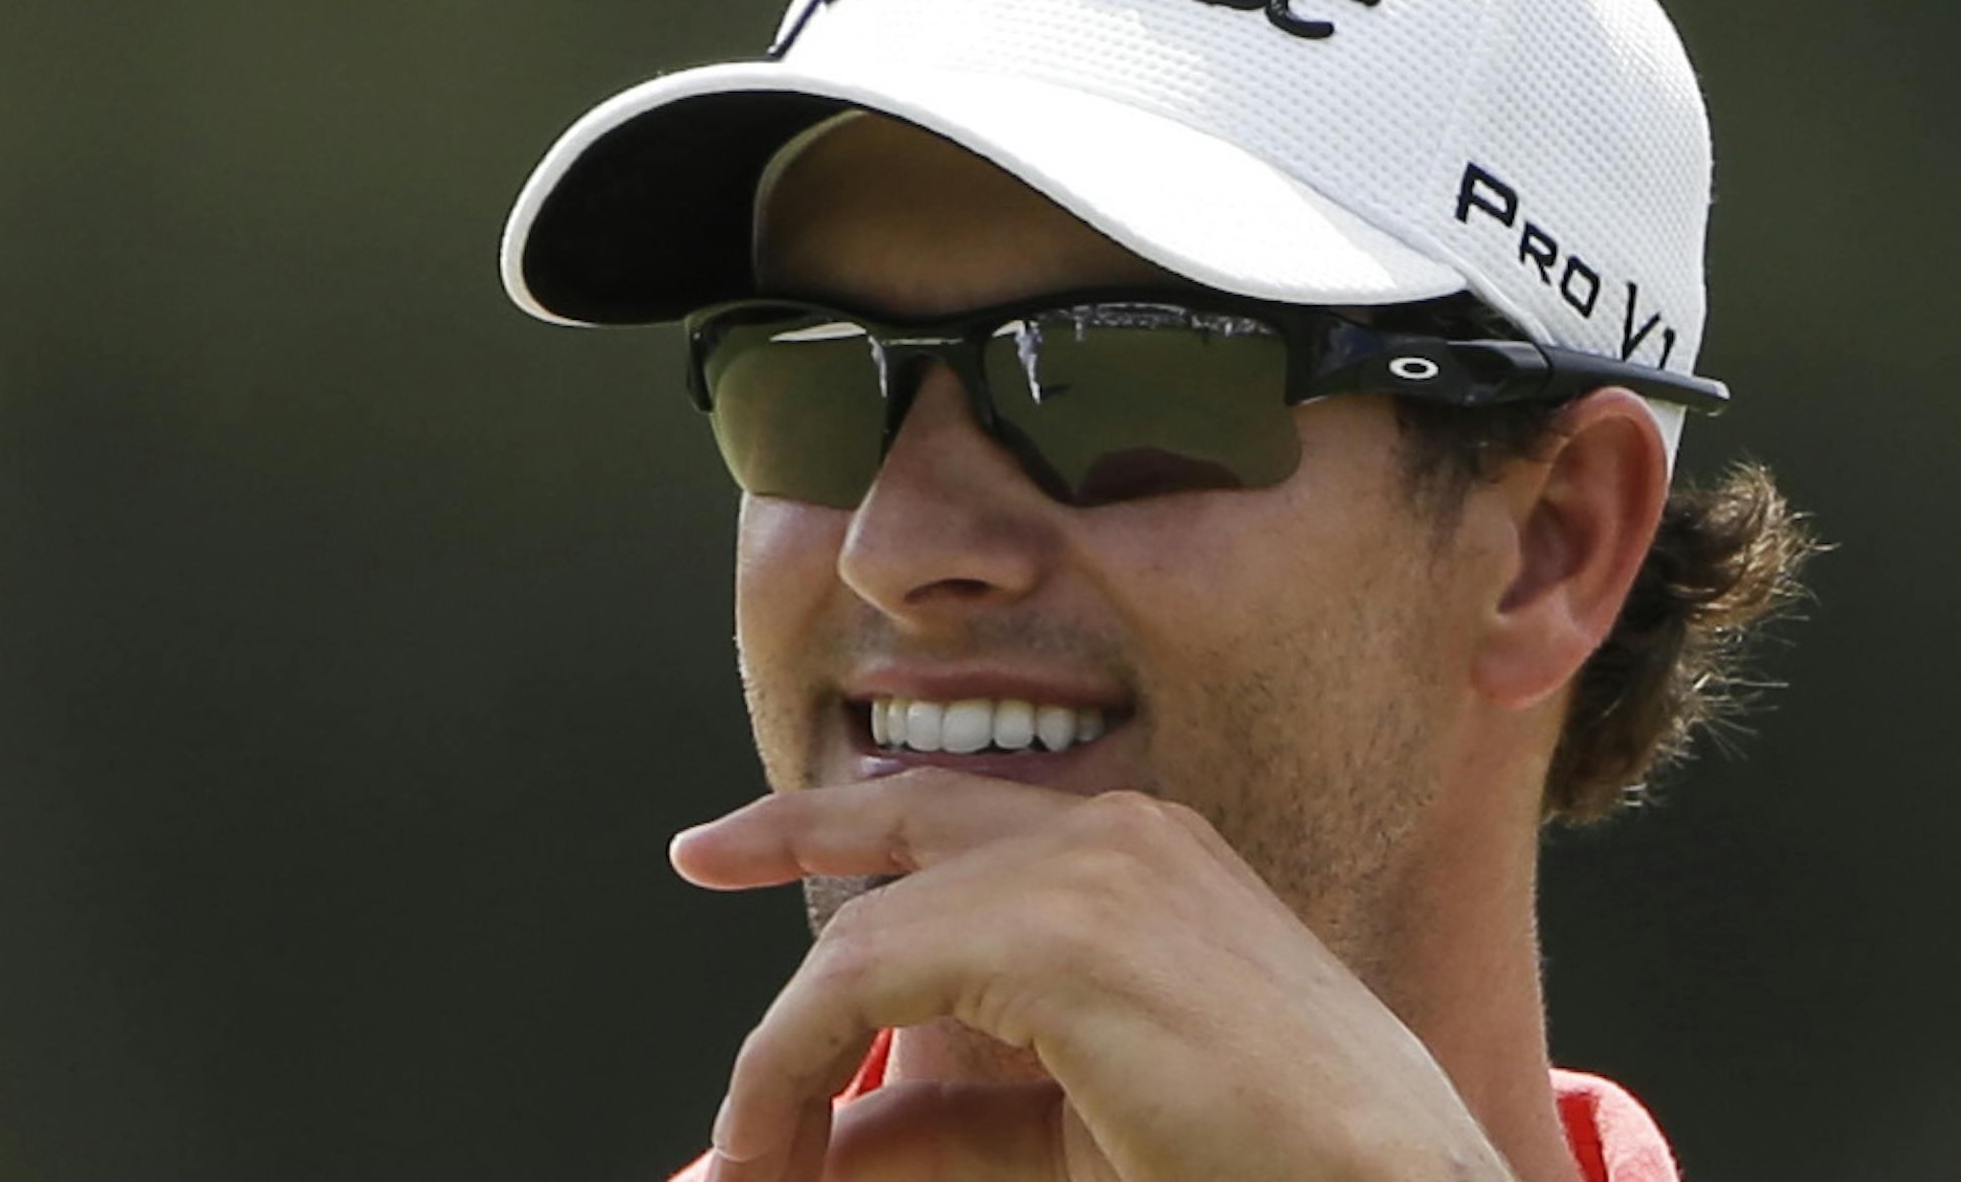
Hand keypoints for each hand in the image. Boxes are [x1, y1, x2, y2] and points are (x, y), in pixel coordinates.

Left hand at [670, 767, 1513, 1181]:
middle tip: (698, 853)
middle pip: (902, 815)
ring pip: (868, 931)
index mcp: (1142, 854)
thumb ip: (953, 1120)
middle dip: (787, 830)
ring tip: (756, 1153)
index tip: (741, 840)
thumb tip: (821, 1134)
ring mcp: (1093, 868)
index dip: (841, 820)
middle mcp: (1115, 832)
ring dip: (788, 1047)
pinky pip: (867, 976)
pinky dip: (796, 1059)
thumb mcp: (1076, 1133)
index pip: (956, 813)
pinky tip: (779, 1140)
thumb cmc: (1263, 1163)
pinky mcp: (1065, 931)